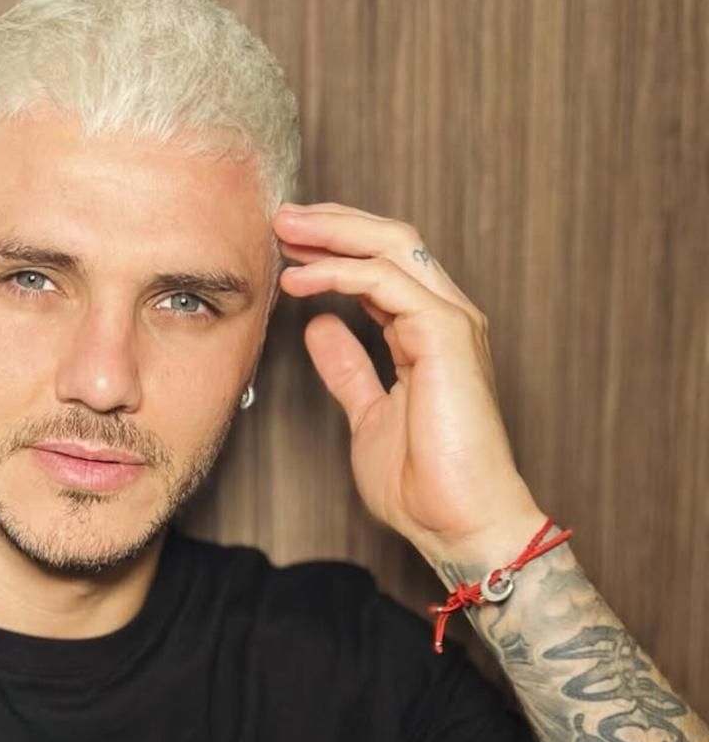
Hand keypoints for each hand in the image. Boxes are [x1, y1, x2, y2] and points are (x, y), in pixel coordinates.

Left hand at [274, 202, 544, 566]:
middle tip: (281, 217)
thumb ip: (348, 368)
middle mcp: (445, 318)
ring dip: (332, 233)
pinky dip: (339, 274)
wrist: (459, 524)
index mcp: (428, 333)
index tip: (286, 245)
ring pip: (391, 247)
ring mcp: (451, 322)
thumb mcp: (368, 414)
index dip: (334, 248)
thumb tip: (320, 328)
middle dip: (332, 223)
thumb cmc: (423, 481)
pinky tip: (299, 281)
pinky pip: (387, 283)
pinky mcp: (447, 336)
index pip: (382, 265)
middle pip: (389, 241)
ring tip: (284, 232)